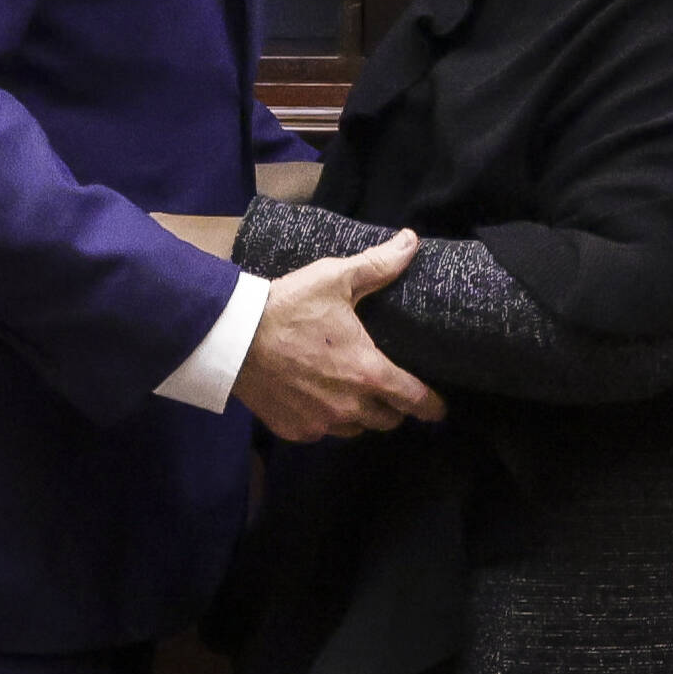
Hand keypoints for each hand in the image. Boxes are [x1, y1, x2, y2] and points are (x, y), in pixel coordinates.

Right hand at [233, 229, 438, 439]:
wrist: (234, 338)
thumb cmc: (289, 307)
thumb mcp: (336, 279)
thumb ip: (378, 265)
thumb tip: (412, 241)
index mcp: (369, 372)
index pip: (414, 400)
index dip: (431, 406)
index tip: (438, 409)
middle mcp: (350, 406)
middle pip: (387, 420)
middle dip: (392, 407)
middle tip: (387, 389)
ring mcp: (321, 423)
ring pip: (355, 429)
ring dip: (359, 415)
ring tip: (352, 395)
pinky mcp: (295, 430)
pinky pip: (322, 432)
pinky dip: (325, 420)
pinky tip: (317, 400)